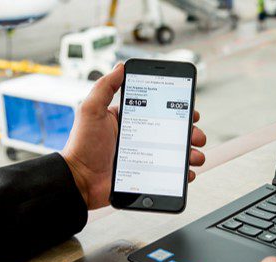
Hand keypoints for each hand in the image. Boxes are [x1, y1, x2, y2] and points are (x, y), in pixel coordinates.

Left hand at [60, 64, 206, 209]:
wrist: (79, 182)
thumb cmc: (82, 146)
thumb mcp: (91, 110)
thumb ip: (105, 87)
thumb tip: (120, 67)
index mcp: (130, 120)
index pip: (159, 110)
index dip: (177, 109)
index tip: (189, 108)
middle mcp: (139, 138)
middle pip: (173, 131)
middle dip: (190, 132)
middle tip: (196, 135)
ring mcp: (144, 158)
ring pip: (176, 153)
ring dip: (191, 153)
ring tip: (195, 156)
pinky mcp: (146, 177)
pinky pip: (170, 175)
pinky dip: (182, 174)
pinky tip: (186, 173)